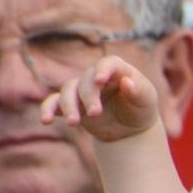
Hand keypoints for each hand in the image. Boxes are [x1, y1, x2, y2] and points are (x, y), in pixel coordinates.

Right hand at [39, 55, 158, 141]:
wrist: (130, 129)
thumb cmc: (141, 108)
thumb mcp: (147, 100)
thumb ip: (138, 90)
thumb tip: (127, 82)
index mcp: (118, 70)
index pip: (109, 63)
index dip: (103, 69)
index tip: (100, 80)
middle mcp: (96, 78)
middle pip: (86, 80)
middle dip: (88, 97)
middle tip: (95, 113)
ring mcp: (82, 91)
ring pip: (68, 90)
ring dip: (68, 105)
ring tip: (73, 123)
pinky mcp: (72, 106)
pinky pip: (54, 103)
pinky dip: (48, 109)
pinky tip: (46, 120)